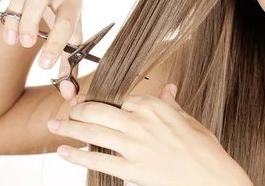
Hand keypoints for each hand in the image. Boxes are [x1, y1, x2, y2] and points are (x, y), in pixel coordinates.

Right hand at [0, 0, 83, 99]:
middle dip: (30, 22)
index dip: (56, 44)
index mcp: (74, 2)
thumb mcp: (70, 43)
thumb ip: (69, 68)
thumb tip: (69, 96)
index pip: (66, 21)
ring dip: (13, 16)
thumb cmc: (64, 24)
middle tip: (24, 45)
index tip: (44, 66)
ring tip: (10, 39)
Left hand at [46, 84, 252, 185]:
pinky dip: (76, 156)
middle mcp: (140, 122)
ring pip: (93, 133)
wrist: (211, 176)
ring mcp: (134, 146)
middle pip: (98, 111)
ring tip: (53, 126)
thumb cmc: (203, 147)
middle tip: (66, 110)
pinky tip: (62, 151)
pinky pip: (98, 160)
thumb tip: (168, 90)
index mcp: (154, 107)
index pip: (120, 99)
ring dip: (69, 128)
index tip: (91, 102)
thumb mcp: (188, 119)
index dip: (103, 101)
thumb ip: (171, 104)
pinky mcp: (131, 169)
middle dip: (78, 109)